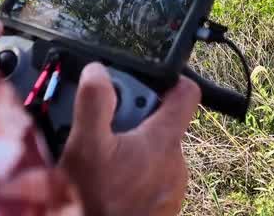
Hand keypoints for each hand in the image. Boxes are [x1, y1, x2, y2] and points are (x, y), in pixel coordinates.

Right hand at [59, 63, 201, 215]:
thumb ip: (94, 103)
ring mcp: (171, 187)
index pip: (187, 93)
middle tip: (103, 130)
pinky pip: (151, 177)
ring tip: (101, 160)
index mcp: (165, 141)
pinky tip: (108, 182)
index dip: (169, 81)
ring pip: (154, 151)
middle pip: (162, 122)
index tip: (144, 83)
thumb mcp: (86, 147)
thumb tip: (98, 71)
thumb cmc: (95, 203)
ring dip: (131, 148)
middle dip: (134, 119)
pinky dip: (133, 173)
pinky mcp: (163, 206)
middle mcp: (177, 163)